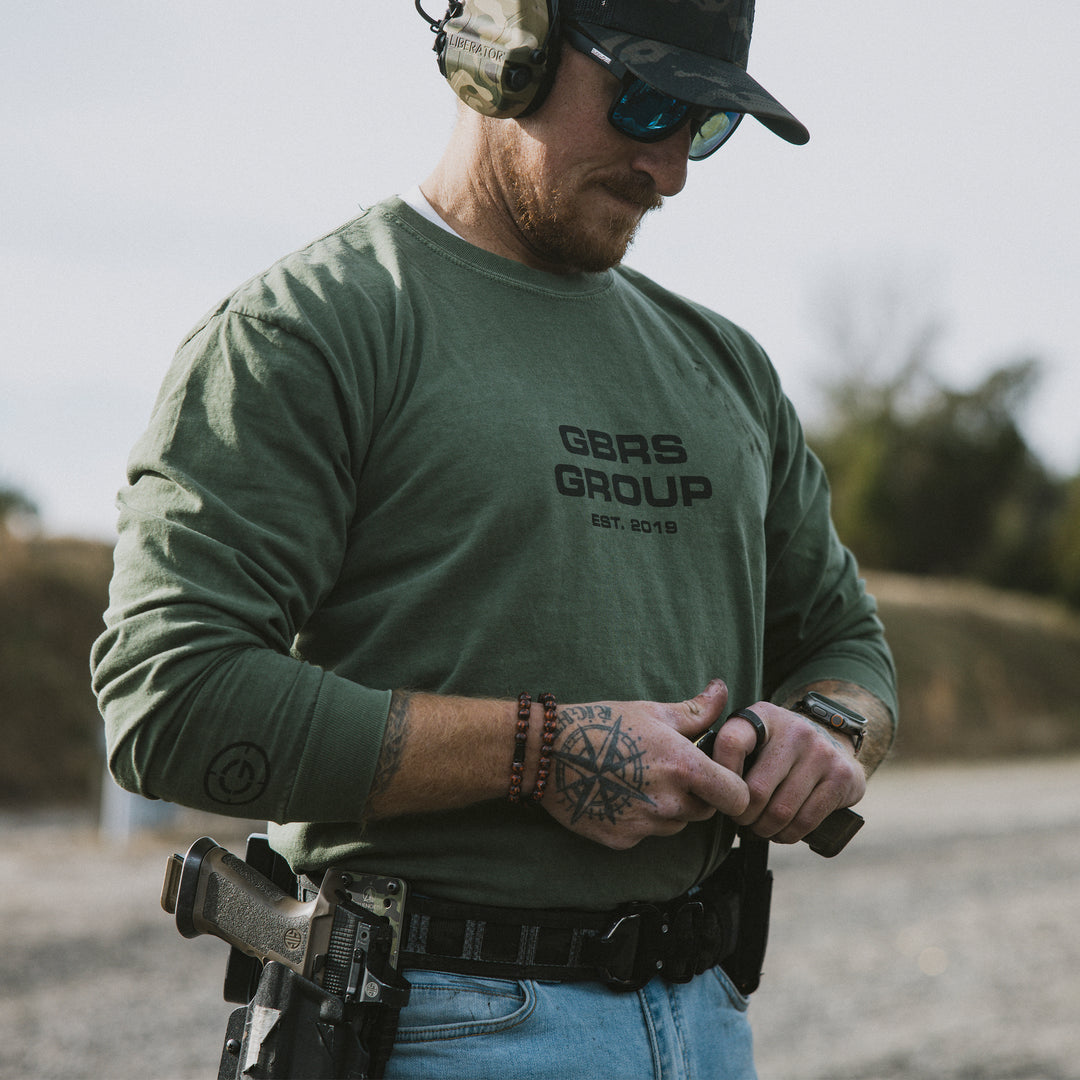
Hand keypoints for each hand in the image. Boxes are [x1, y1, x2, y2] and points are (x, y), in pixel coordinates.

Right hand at [542, 679, 749, 849]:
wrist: (547, 752)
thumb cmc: (601, 724)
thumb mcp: (651, 711)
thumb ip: (696, 710)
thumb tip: (722, 690)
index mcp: (683, 767)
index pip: (737, 797)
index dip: (735, 790)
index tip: (722, 779)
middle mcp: (668, 803)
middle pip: (706, 812)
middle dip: (698, 796)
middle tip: (672, 772)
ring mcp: (644, 826)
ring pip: (675, 825)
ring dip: (669, 809)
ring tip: (639, 779)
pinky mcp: (622, 840)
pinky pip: (645, 834)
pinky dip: (639, 818)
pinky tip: (618, 793)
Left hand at [708, 700, 866, 844]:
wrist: (833, 739)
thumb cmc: (777, 747)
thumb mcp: (753, 734)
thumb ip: (726, 750)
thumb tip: (700, 785)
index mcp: (763, 716)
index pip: (730, 743)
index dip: (720, 775)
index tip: (718, 791)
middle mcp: (794, 730)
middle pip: (756, 790)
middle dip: (742, 814)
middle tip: (738, 819)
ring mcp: (821, 752)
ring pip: (781, 811)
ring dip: (764, 829)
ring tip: (757, 828)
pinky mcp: (841, 777)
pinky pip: (805, 820)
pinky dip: (787, 835)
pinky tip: (779, 832)